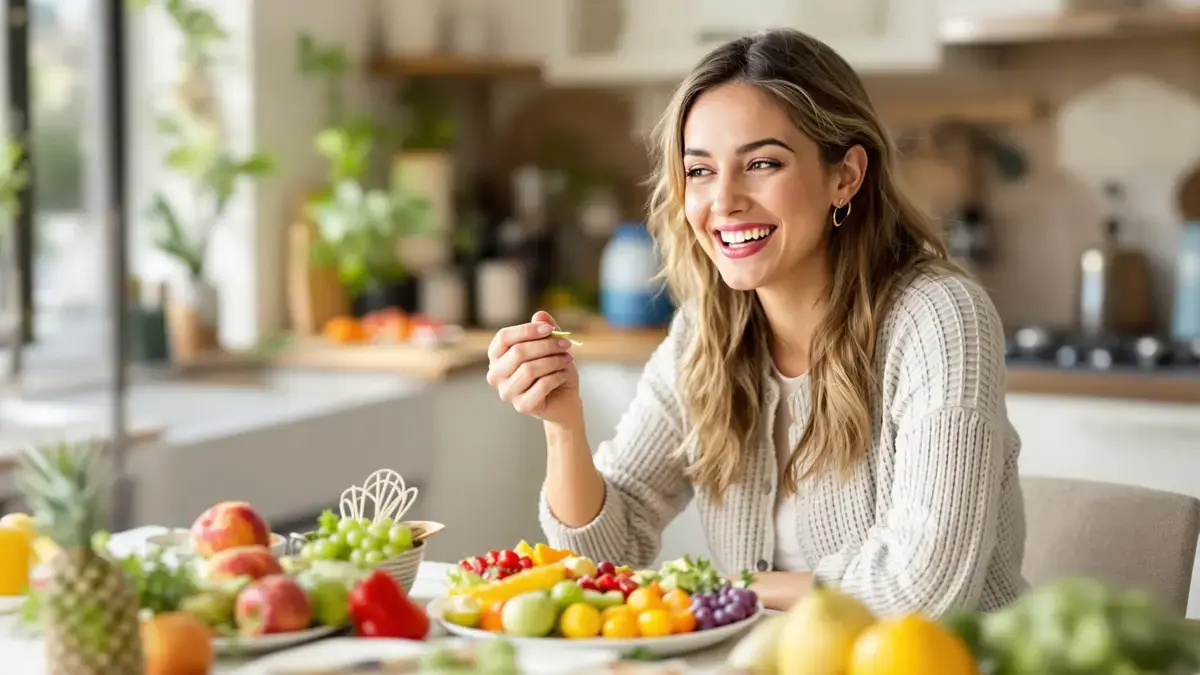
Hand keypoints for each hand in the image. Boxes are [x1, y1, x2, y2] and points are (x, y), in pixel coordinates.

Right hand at [486, 311, 581, 425]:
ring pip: (529, 369)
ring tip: (567, 359)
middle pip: (518, 352)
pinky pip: (541, 386)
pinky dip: (556, 377)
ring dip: (554, 361)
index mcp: (497, 356)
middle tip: (566, 344)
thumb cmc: (553, 368)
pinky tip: (563, 374)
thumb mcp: (551, 344)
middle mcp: (496, 375)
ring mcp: (507, 392)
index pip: (504, 337)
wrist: (564, 399)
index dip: (527, 330)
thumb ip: (544, 329)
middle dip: (546, 345)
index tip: (549, 329)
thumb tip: (540, 315)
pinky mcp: (522, 406)